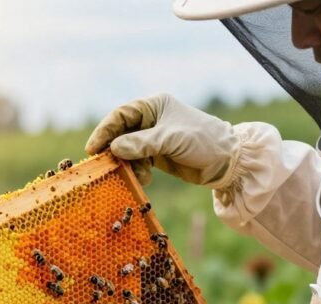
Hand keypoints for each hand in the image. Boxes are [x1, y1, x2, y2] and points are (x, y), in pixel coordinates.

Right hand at [85, 93, 238, 186]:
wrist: (227, 161)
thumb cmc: (202, 141)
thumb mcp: (171, 139)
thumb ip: (141, 143)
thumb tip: (114, 149)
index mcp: (154, 106)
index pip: (121, 115)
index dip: (105, 131)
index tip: (94, 148)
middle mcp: (151, 120)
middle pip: (121, 133)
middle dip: (113, 150)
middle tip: (104, 166)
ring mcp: (153, 138)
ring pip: (127, 150)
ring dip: (126, 164)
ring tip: (133, 175)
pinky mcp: (157, 155)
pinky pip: (137, 162)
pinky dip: (137, 171)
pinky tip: (145, 179)